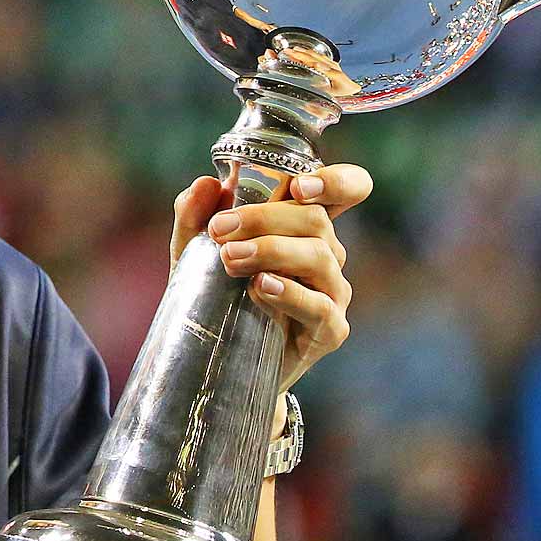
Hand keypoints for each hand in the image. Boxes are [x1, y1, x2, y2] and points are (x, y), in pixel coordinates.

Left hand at [170, 165, 371, 391]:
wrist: (216, 359)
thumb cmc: (214, 293)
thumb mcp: (194, 251)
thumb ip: (194, 216)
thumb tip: (206, 184)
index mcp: (304, 225)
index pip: (347, 189)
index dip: (334, 181)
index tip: (298, 187)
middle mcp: (326, 253)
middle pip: (316, 219)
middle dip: (265, 218)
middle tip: (220, 230)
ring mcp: (332, 292)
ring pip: (318, 257)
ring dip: (271, 251)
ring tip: (230, 258)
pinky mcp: (330, 330)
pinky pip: (320, 306)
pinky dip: (290, 293)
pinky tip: (261, 287)